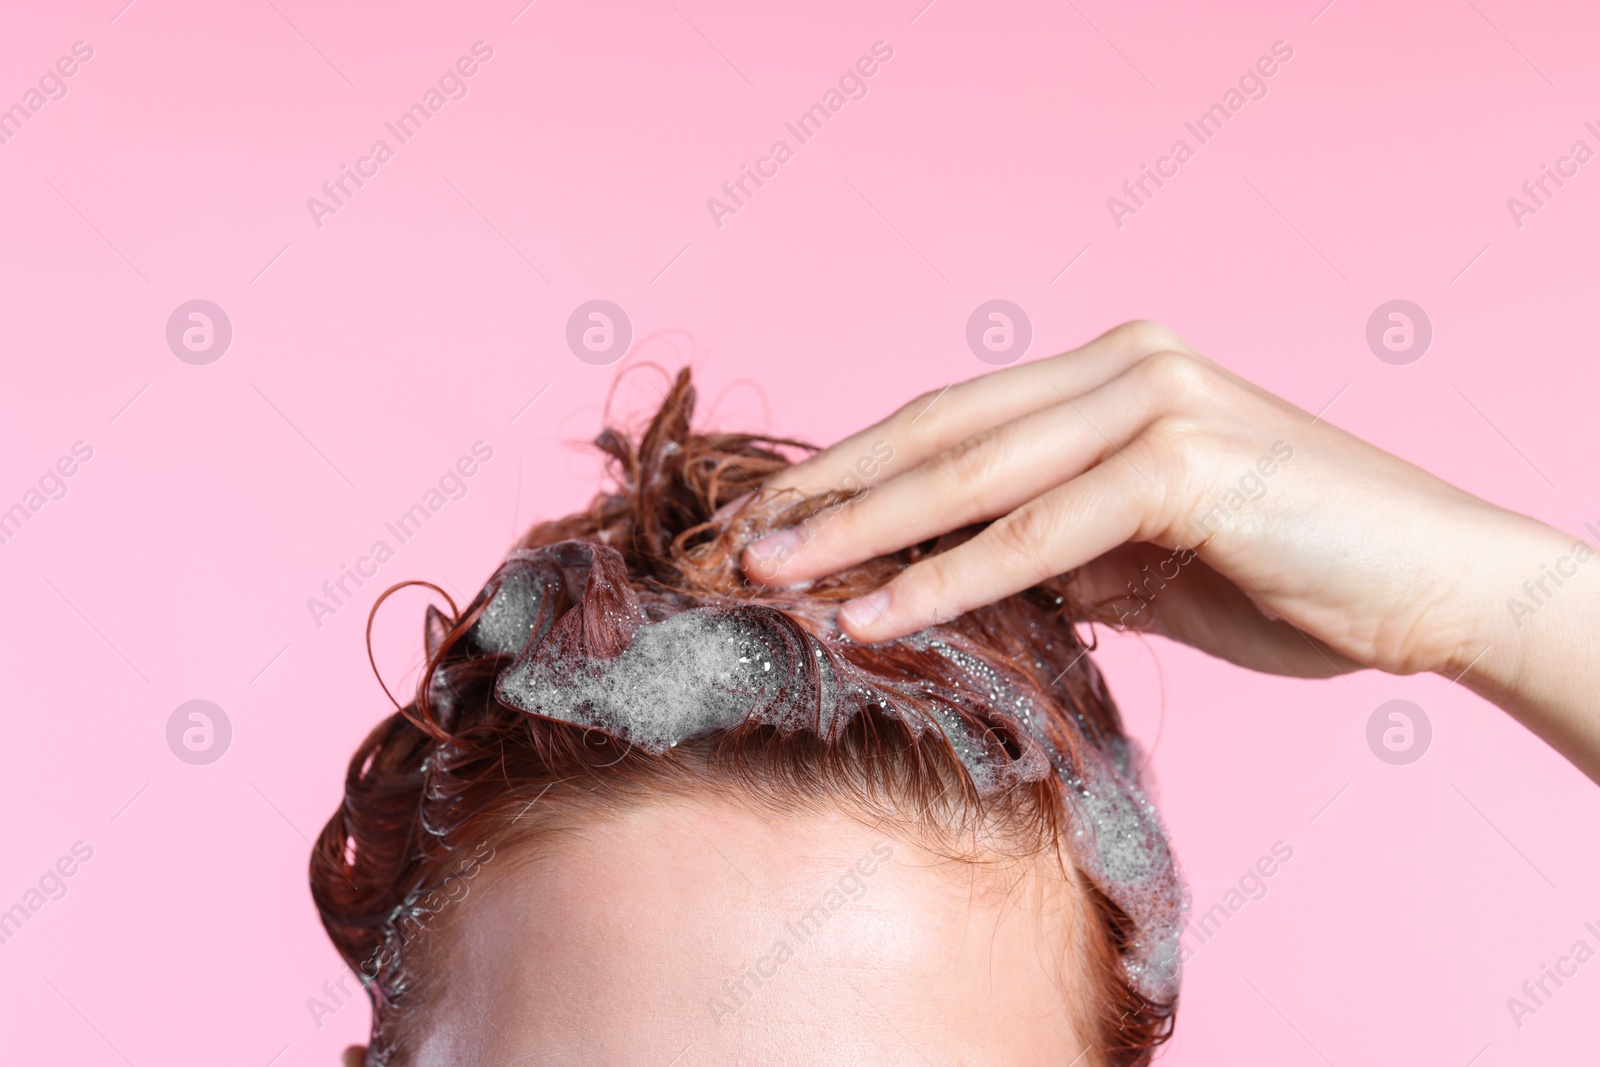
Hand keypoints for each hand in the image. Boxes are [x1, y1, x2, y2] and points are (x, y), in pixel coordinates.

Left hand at [741, 322, 1599, 780]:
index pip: (950, 420)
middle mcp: (1124, 364)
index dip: (854, 470)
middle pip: (939, 431)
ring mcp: (1155, 401)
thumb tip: (943, 582)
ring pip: (972, 473)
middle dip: (830, 494)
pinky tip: (876, 612)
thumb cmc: (1291, 570)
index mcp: (1109, 373)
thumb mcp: (1142, 558)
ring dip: (861, 531)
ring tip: (775, 577)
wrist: (1435, 582)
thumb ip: (1051, 549)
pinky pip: (1039, 530)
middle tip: (737, 546)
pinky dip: (949, 576)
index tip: (773, 522)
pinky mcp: (1186, 459)